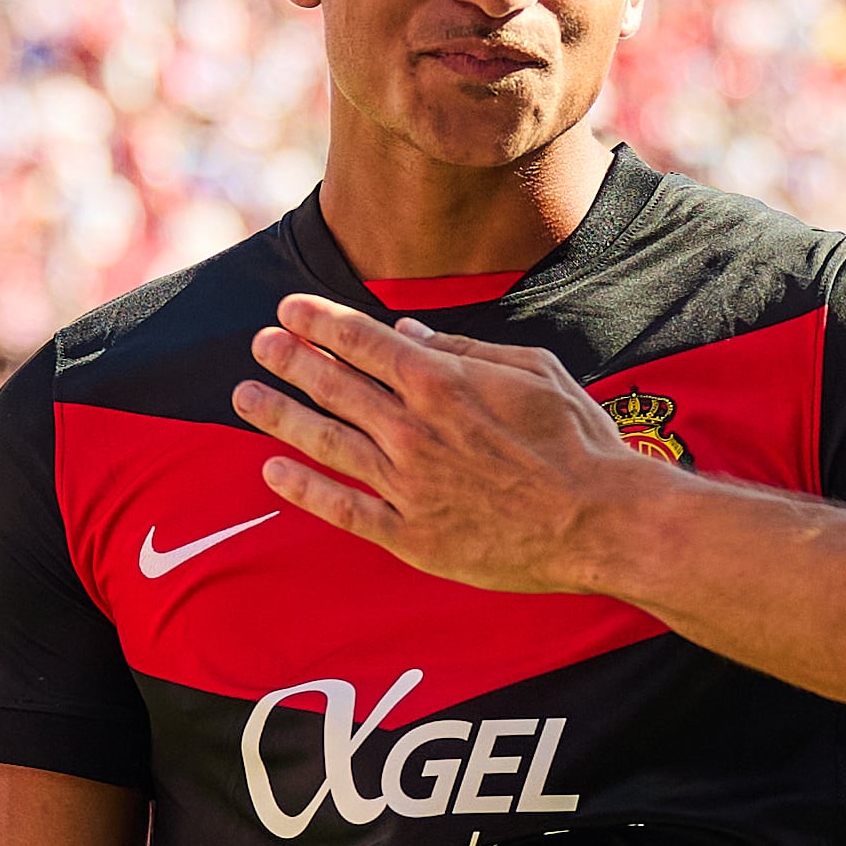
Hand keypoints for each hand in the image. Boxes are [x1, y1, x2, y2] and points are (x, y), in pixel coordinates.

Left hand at [238, 299, 654, 594]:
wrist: (600, 521)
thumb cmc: (577, 441)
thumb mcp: (533, 371)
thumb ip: (463, 350)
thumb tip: (406, 332)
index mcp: (443, 381)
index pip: (362, 342)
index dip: (319, 323)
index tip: (288, 311)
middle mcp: (414, 428)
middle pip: (334, 386)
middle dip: (291, 360)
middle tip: (259, 345)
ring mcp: (408, 484)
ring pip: (326, 442)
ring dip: (281, 415)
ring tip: (245, 396)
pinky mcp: (412, 535)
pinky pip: (345, 509)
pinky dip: (305, 490)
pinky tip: (273, 472)